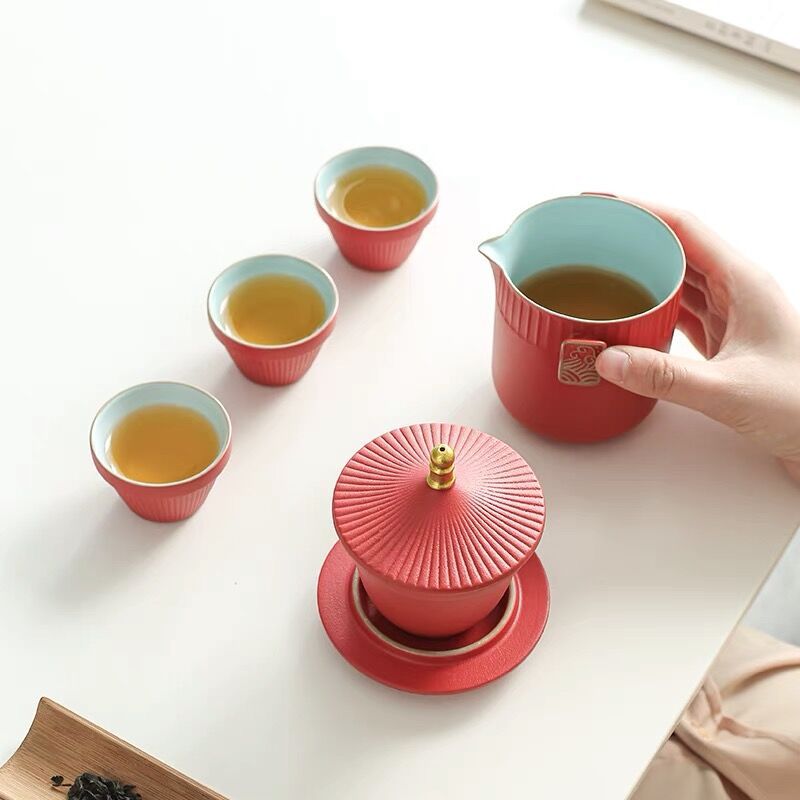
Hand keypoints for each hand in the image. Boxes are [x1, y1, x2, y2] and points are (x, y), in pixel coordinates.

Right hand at [593, 198, 799, 482]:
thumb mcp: (728, 389)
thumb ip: (665, 376)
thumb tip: (608, 359)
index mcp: (743, 281)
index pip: (685, 226)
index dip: (640, 210)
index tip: (601, 206)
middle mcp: (737, 290)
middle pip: (677, 246)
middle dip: (632, 239)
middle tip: (589, 241)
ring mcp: (731, 313)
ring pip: (677, 279)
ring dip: (640, 274)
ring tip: (598, 274)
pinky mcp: (725, 339)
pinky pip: (680, 310)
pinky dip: (652, 308)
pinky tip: (628, 315)